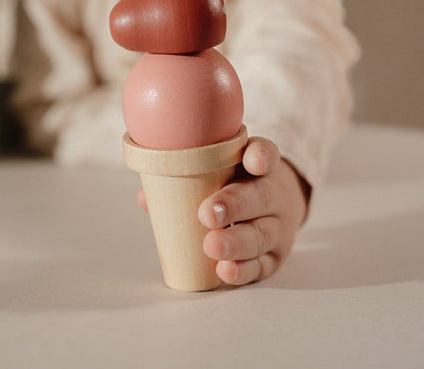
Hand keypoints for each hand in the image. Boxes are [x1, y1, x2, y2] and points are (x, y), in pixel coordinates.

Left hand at [136, 137, 309, 285]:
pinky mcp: (274, 256)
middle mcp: (273, 194)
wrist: (275, 208)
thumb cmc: (234, 185)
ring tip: (211, 246)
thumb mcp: (216, 172)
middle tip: (207, 214)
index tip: (252, 161)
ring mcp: (276, 227)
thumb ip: (183, 178)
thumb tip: (146, 198)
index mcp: (257, 165)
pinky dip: (244, 270)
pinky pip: (261, 265)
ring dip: (236, 243)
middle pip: (261, 196)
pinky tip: (226, 271)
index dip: (260, 156)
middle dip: (234, 205)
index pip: (265, 153)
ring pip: (261, 234)